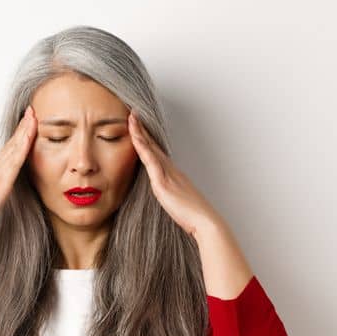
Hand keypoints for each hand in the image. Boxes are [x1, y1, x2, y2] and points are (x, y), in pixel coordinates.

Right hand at [0, 104, 37, 238]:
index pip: (5, 150)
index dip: (15, 136)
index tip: (23, 123)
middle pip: (11, 144)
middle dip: (22, 127)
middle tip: (31, 111)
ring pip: (15, 148)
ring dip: (25, 131)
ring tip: (33, 116)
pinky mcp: (2, 183)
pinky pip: (16, 161)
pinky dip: (23, 147)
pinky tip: (29, 136)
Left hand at [128, 110, 221, 236]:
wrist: (204, 222)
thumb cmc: (192, 215)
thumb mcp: (176, 201)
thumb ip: (168, 193)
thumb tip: (163, 192)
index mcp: (172, 174)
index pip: (155, 152)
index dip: (146, 138)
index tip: (138, 126)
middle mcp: (170, 170)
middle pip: (152, 145)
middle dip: (142, 129)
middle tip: (133, 113)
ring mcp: (167, 174)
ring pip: (150, 149)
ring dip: (140, 133)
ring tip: (132, 118)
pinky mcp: (163, 183)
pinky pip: (151, 161)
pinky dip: (143, 148)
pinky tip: (136, 139)